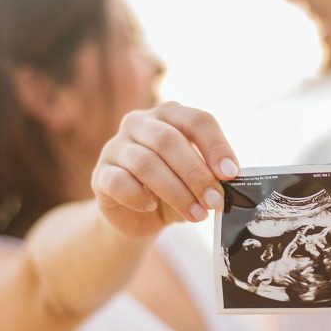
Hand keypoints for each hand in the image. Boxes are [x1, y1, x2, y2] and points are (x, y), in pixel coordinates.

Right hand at [92, 102, 239, 237]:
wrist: (137, 216)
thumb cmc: (174, 189)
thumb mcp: (196, 179)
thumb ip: (210, 175)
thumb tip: (229, 183)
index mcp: (169, 114)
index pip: (197, 120)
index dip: (216, 146)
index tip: (231, 174)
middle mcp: (139, 123)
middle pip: (169, 140)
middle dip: (196, 174)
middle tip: (214, 200)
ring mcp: (115, 147)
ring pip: (145, 162)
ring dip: (176, 191)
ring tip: (195, 213)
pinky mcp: (100, 174)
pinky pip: (119, 182)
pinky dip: (139, 196)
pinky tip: (151, 206)